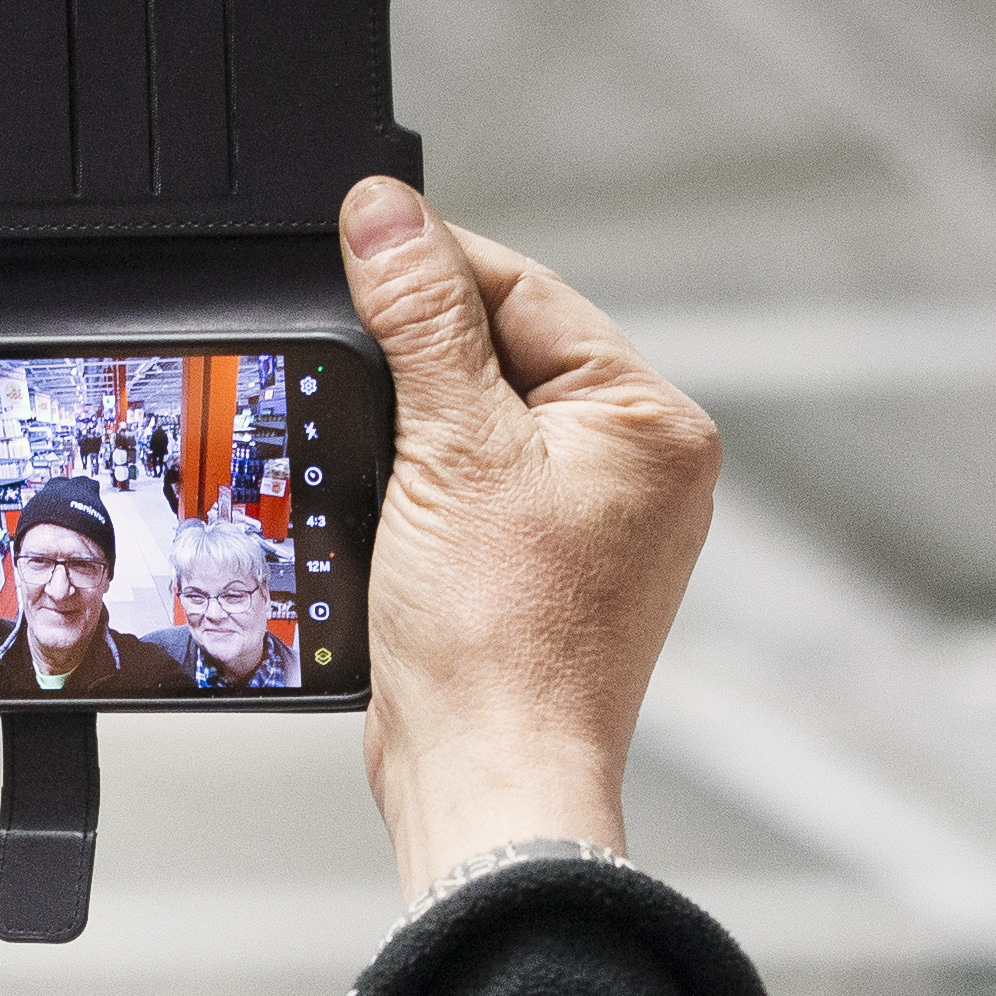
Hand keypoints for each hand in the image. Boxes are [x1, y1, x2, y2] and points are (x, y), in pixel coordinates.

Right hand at [338, 176, 719, 905]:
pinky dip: (417, 490)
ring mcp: (594, 527)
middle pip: (503, 356)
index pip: (527, 293)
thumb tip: (385, 217)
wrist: (487, 779)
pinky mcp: (540, 575)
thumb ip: (419, 322)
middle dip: (417, 359)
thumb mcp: (449, 451)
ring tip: (372, 463)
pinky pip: (471, 493)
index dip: (431, 268)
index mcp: (652, 422)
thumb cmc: (498, 644)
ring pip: (479, 427)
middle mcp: (640, 469)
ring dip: (412, 430)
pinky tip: (383, 515)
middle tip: (342, 362)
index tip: (352, 244)